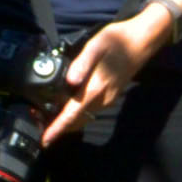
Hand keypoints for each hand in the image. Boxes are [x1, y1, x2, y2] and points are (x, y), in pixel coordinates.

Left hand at [39, 8, 156, 144]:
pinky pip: (90, 111)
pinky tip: (66, 104)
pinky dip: (76, 114)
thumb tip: (69, 81)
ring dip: (67, 121)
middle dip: (58, 127)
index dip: (57, 128)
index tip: (45, 140)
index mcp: (95, 89)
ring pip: (83, 117)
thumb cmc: (118, 41)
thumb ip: (81, 64)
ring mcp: (108, 99)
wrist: (142, 41)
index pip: (72, 115)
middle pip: (76, 122)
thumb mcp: (95, 46)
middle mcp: (102, 99)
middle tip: (38, 122)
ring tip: (48, 115)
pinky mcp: (110, 95)